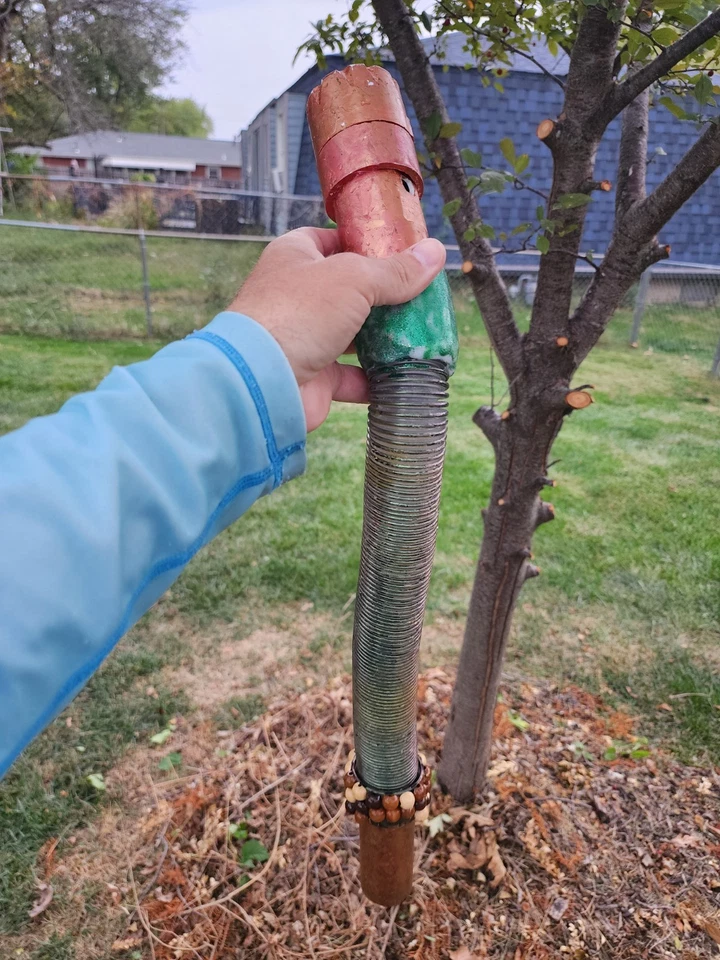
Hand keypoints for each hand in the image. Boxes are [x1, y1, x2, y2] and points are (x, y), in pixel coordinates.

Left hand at [229, 227, 445, 430]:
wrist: (262, 380)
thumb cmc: (300, 312)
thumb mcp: (355, 279)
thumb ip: (396, 271)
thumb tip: (436, 252)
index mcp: (295, 257)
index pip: (332, 240)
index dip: (364, 243)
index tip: (400, 251)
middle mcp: (296, 295)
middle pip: (347, 290)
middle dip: (382, 296)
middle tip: (421, 297)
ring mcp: (304, 337)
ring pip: (351, 335)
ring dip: (383, 339)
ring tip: (420, 335)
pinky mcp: (313, 376)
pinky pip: (350, 376)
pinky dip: (374, 378)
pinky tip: (402, 375)